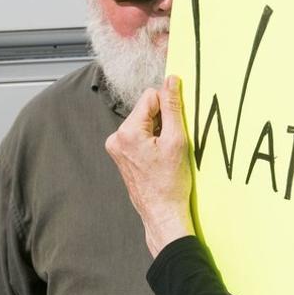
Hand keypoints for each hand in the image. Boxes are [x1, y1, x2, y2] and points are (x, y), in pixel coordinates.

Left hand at [105, 75, 194, 256]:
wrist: (162, 213)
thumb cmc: (170, 182)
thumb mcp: (176, 140)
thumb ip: (173, 107)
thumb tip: (171, 81)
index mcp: (127, 132)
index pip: (150, 96)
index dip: (168, 106)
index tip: (177, 123)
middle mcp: (116, 138)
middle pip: (146, 110)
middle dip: (162, 120)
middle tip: (173, 142)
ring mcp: (117, 148)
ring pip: (144, 122)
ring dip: (158, 131)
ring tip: (166, 153)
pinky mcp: (121, 155)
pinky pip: (139, 136)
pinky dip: (152, 141)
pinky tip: (160, 157)